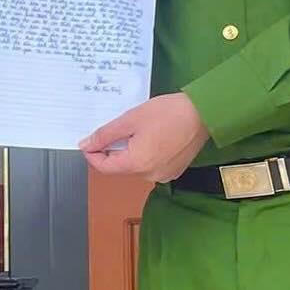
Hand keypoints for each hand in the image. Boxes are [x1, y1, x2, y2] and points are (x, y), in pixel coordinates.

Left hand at [78, 94, 210, 182]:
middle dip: (114, 149)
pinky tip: (154, 137)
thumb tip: (85, 145)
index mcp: (137, 164)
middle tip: (119, 127)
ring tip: (139, 130)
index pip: (104, 167)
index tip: (91, 140)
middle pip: (121, 166)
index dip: (93, 154)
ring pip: (136, 166)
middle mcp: (149, 176)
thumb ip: (105, 135)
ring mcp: (164, 175)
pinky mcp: (174, 171)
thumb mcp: (130, 119)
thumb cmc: (166, 113)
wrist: (203, 114)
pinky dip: (147, 153)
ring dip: (131, 151)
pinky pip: (152, 165)